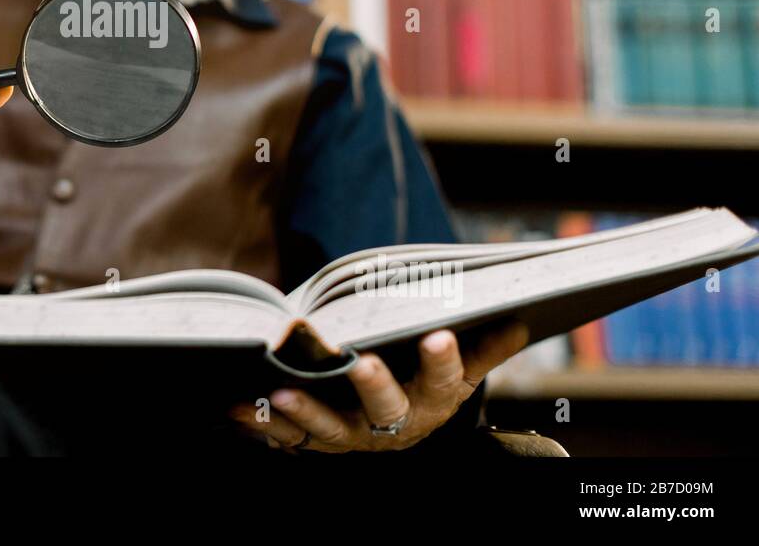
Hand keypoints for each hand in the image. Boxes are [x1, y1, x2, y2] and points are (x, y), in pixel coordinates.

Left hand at [228, 320, 529, 452]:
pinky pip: (288, 438)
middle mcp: (396, 422)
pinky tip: (237, 408)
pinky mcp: (318, 442)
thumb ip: (482, 345)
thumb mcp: (460, 366)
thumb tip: (520, 317)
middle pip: (387, 408)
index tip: (439, 334)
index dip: (444, 360)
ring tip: (282, 392)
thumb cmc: (424, 378)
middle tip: (359, 362)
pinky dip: (262, 425)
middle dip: (374, 385)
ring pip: (332, 430)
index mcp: (434, 398)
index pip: (447, 379)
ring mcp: (355, 436)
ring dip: (306, 414)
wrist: (395, 427)